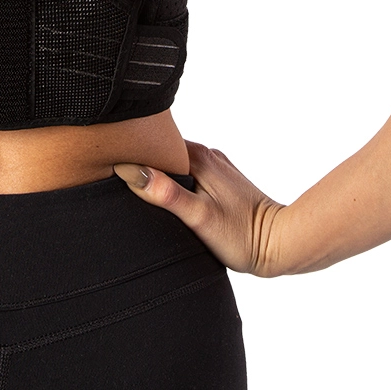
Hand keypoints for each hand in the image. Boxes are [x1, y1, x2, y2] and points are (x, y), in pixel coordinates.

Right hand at [114, 141, 286, 276]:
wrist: (281, 244)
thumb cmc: (243, 236)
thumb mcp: (200, 218)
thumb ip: (167, 194)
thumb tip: (134, 172)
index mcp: (200, 158)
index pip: (155, 145)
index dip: (132, 154)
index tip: (109, 165)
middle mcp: (208, 155)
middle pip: (164, 151)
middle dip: (143, 161)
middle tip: (118, 178)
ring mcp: (216, 168)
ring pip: (176, 162)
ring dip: (160, 172)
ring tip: (139, 189)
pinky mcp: (221, 181)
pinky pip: (189, 173)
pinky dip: (175, 180)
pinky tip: (167, 198)